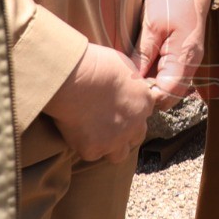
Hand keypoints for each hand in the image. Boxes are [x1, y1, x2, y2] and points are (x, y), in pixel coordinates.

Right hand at [46, 44, 155, 161]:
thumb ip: (129, 82)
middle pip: (136, 138)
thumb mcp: (122, 65)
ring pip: (118, 155)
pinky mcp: (93, 150)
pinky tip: (74, 132)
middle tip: (106, 124)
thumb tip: (124, 84)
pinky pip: (91, 154)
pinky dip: (83, 146)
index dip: (131, 113)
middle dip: (125, 134)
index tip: (118, 109)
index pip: (144, 114)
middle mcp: (135, 124)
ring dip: (109, 148)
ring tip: (92, 135)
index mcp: (144, 102)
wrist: (74, 78)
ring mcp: (115, 140)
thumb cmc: (95, 63)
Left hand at [135, 0, 214, 103]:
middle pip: (170, 97)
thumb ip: (143, 54)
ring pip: (171, 89)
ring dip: (153, 86)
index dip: (147, 95)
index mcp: (184, 57)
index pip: (166, 93)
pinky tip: (143, 68)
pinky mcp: (185, 58)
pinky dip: (157, 78)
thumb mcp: (152, 24)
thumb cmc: (172, 0)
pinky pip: (172, 78)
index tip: (129, 86)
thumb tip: (131, 79)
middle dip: (149, 94)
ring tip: (134, 75)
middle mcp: (190, 65)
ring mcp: (190, 63)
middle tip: (128, 82)